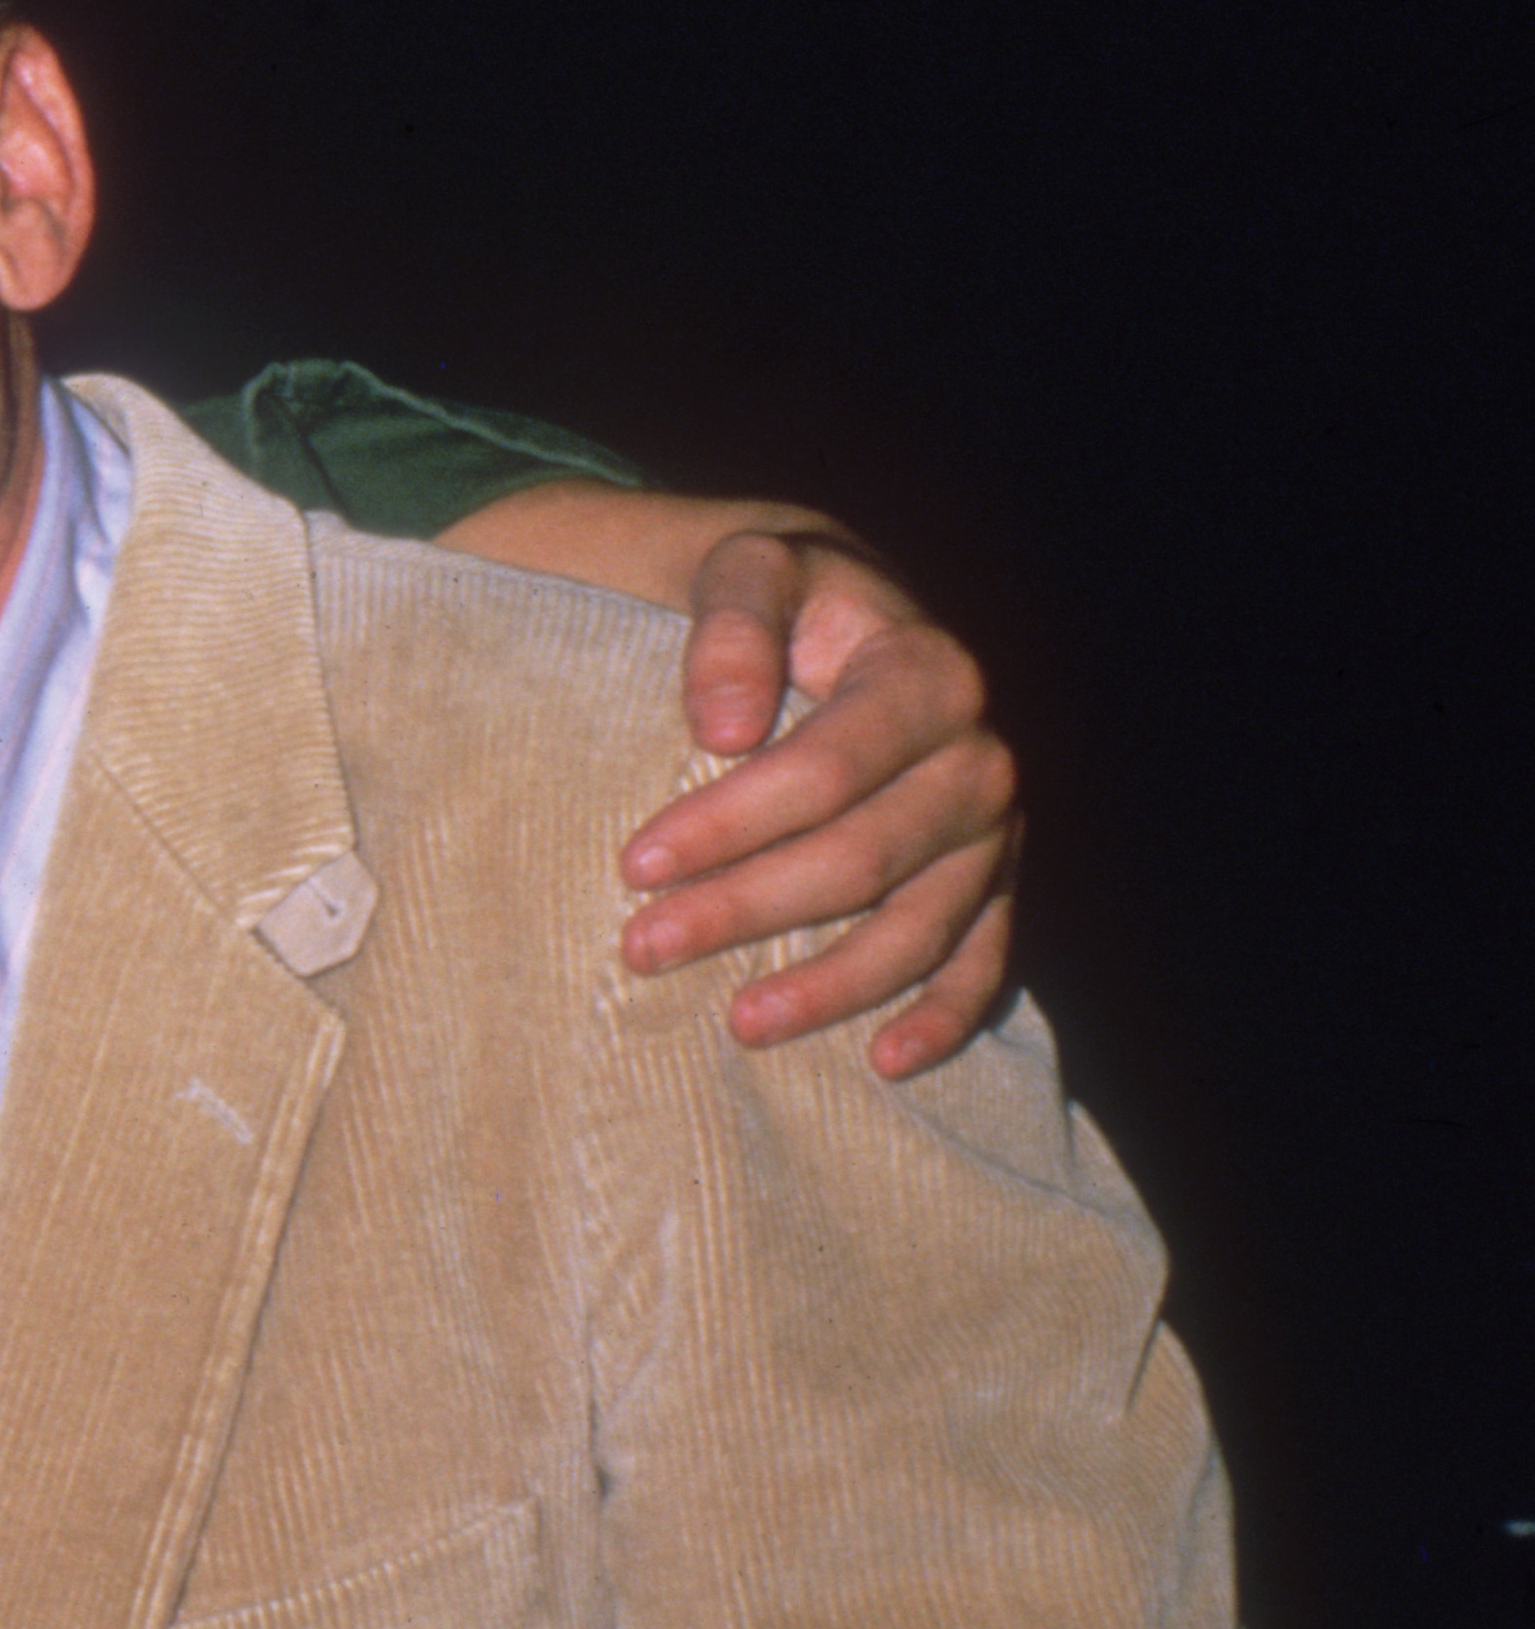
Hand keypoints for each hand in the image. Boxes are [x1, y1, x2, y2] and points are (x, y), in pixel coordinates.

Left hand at [612, 531, 1019, 1076]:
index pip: (825, 769)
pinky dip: (942, 1015)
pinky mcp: (995, 878)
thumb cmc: (781, 594)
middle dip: (748, 910)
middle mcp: (980, 757)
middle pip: (864, 857)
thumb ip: (731, 622)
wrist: (844, 610)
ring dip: (831, 986)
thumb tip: (725, 725)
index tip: (632, 863)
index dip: (730, 823)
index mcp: (928, 674)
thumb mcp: (748, 567)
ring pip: (922, 926)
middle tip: (641, 948)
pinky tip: (882, 1061)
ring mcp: (996, 828)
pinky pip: (985, 959)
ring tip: (737, 1025)